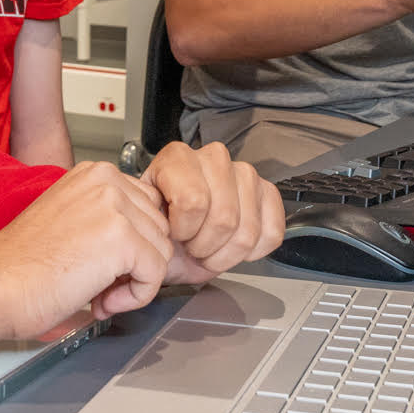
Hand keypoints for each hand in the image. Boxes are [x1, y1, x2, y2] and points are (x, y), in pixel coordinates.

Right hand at [0, 162, 175, 347]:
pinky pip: (156, 273)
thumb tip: (144, 238)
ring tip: (99, 293)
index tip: (105, 264)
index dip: (132, 243)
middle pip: (159, 227)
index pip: (147, 206)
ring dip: (136, 281)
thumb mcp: (69, 218)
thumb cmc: (22, 265)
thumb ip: (106, 217)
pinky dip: (136, 297)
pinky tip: (104, 302)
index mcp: (94, 173)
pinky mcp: (122, 239)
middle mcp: (106, 181)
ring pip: (162, 250)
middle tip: (101, 284)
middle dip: (137, 262)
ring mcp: (115, 207)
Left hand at [142, 141, 284, 280]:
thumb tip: (163, 226)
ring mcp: (245, 173)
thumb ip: (149, 222)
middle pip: (224, 219)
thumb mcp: (143, 224)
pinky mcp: (267, 192)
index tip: (173, 234)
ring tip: (209, 248)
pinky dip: (250, 253)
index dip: (183, 231)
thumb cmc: (159, 228)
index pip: (193, 201)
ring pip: (247, 231)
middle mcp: (214, 158)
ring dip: (226, 254)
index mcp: (177, 158)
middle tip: (191, 247)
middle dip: (204, 247)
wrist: (173, 236)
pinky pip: (271, 234)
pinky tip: (231, 245)